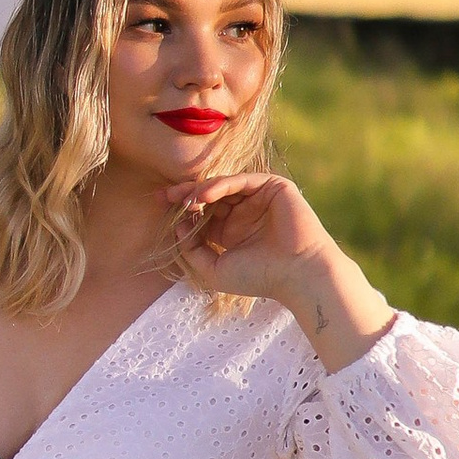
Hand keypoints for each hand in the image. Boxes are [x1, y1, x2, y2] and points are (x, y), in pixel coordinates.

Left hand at [169, 168, 322, 297]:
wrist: (297, 275)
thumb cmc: (260, 277)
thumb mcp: (214, 268)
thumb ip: (192, 250)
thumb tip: (177, 227)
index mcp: (233, 230)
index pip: (203, 213)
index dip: (183, 209)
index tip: (160, 207)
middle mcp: (245, 212)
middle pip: (211, 196)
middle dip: (186, 195)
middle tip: (164, 196)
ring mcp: (260, 198)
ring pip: (224, 186)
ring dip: (202, 191)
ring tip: (185, 200)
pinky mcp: (275, 187)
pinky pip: (242, 181)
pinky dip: (221, 186)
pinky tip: (204, 197)